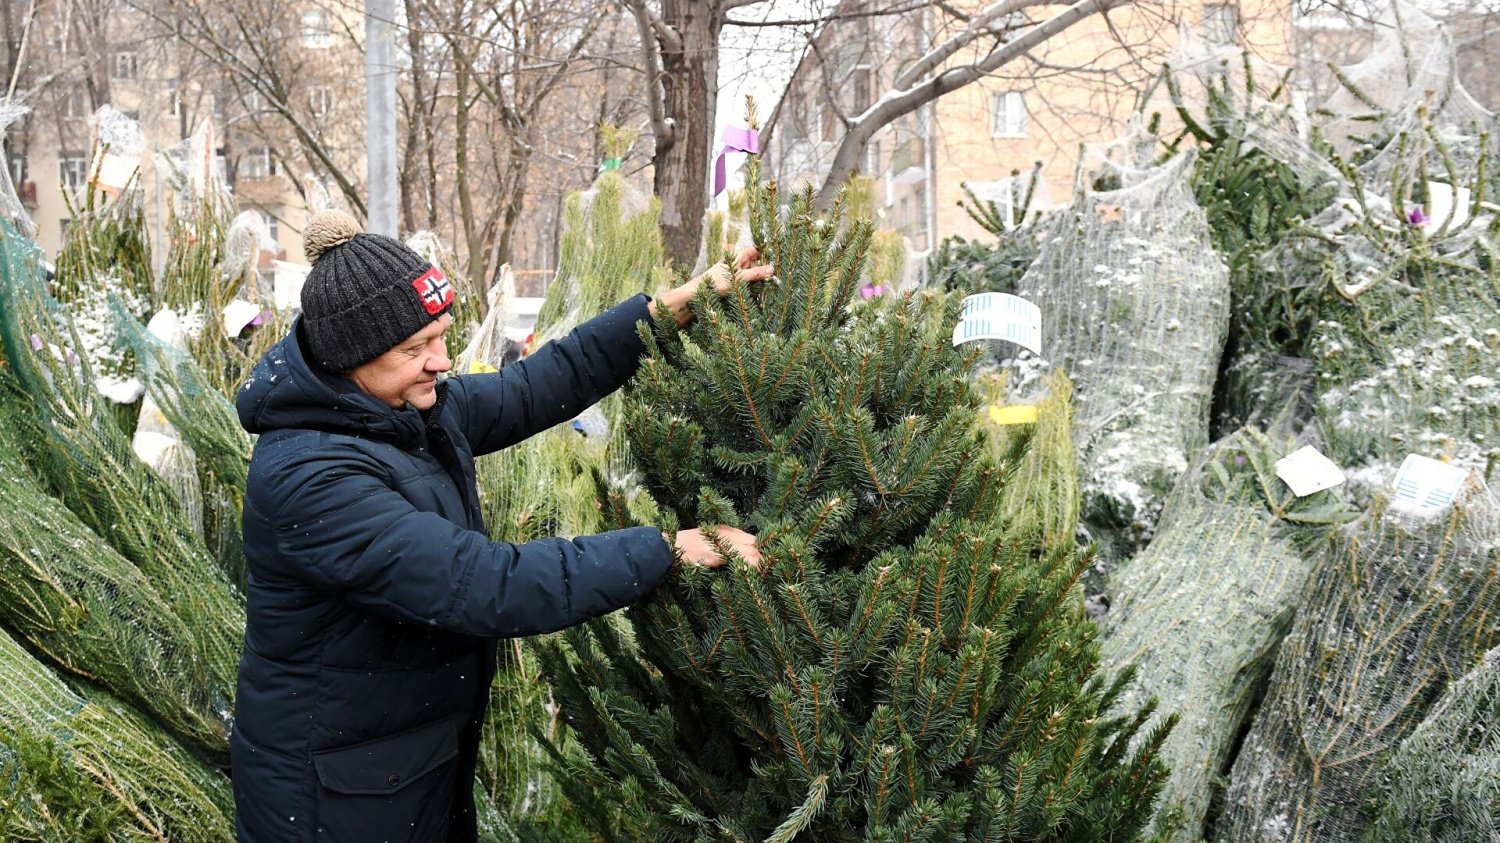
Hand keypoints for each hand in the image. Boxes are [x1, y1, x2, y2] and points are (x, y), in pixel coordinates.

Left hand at [649, 246, 774, 325]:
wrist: (697, 296)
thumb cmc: (715, 283)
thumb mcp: (738, 278)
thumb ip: (755, 273)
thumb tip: (772, 269)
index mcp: (738, 256)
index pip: (757, 249)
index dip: (768, 251)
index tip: (780, 256)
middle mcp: (739, 263)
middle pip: (758, 263)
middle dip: (767, 269)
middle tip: (781, 276)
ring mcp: (738, 274)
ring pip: (755, 275)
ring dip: (762, 280)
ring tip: (775, 286)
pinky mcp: (736, 286)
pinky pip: (750, 284)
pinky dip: (756, 288)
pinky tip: (764, 294)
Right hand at [666, 525, 760, 568]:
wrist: (667, 548)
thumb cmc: (684, 547)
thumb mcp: (707, 540)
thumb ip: (722, 544)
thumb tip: (737, 555)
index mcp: (725, 529)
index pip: (751, 538)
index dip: (759, 550)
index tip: (765, 561)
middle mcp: (727, 533)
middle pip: (755, 544)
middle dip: (763, 557)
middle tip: (768, 570)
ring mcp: (722, 543)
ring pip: (752, 551)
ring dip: (760, 564)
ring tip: (765, 574)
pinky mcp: (717, 554)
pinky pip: (740, 559)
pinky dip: (750, 567)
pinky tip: (754, 574)